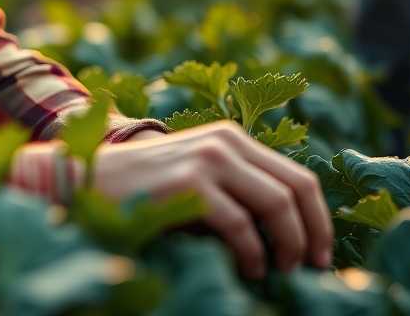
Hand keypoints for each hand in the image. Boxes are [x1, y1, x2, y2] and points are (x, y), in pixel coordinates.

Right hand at [93, 121, 332, 278]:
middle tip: (311, 268)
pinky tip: (250, 269)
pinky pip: (239, 223)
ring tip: (281, 270)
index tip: (322, 253)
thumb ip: (238, 194)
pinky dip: (252, 252)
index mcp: (233, 139)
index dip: (320, 219)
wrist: (88, 179)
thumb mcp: (199, 180)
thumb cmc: (146, 190)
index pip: (299, 176)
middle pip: (297, 188)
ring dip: (288, 244)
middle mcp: (226, 142)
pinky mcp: (189, 183)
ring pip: (276, 203)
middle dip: (313, 234)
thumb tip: (288, 237)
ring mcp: (208, 159)